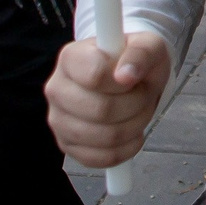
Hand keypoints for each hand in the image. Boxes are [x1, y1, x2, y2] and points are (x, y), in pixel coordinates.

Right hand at [44, 32, 169, 168]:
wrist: (130, 79)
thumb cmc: (136, 61)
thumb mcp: (149, 46)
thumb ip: (141, 53)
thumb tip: (126, 76)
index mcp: (70, 58)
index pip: (95, 76)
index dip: (124, 81)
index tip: (133, 77)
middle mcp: (56, 89)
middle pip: (102, 110)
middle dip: (136, 104)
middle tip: (144, 94)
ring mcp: (58, 120)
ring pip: (105, 137)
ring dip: (135, 125)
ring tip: (138, 110)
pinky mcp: (67, 146)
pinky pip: (102, 158)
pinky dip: (127, 148)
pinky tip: (133, 132)